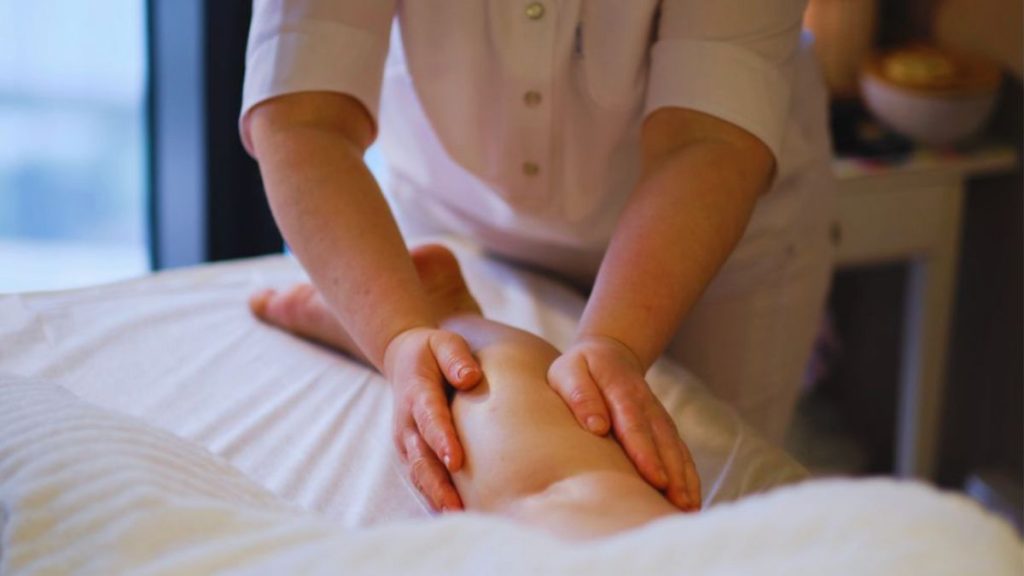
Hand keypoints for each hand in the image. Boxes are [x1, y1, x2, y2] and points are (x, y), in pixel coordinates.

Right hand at [383, 326, 481, 511]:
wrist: (406, 360)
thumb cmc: (432, 351)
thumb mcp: (444, 341)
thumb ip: (455, 356)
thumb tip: (470, 377)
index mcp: (416, 392)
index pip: (429, 417)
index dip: (441, 438)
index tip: (455, 460)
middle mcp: (407, 422)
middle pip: (420, 457)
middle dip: (437, 483)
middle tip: (456, 506)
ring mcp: (407, 441)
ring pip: (419, 474)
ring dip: (435, 496)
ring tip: (457, 517)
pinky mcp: (412, 453)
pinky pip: (422, 478)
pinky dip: (434, 497)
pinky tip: (454, 514)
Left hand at [547, 335, 700, 510]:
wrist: (609, 354)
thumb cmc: (582, 368)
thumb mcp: (569, 372)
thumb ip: (580, 395)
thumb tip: (596, 426)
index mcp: (621, 390)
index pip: (634, 423)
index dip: (646, 452)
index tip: (655, 478)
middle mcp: (646, 404)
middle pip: (662, 441)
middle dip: (673, 473)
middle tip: (678, 503)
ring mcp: (659, 416)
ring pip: (675, 448)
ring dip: (685, 479)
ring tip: (688, 510)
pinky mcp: (664, 428)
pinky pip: (680, 453)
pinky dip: (688, 476)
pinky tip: (691, 502)